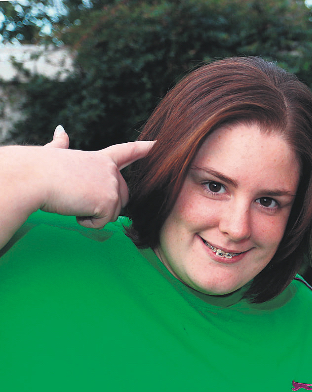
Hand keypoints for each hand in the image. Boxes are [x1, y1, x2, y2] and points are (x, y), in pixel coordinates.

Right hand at [37, 127, 153, 227]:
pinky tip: (74, 208)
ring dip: (91, 213)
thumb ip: (61, 145)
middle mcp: (111, 170)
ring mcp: (112, 185)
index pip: (127, 151)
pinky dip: (87, 222)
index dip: (145, 148)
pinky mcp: (109, 201)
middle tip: (77, 195)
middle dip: (103, 205)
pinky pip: (102, 222)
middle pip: (122, 198)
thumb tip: (60, 130)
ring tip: (72, 199)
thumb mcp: (54, 153)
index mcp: (100, 158)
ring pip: (112, 213)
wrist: (33, 177)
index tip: (159, 144)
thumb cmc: (39, 167)